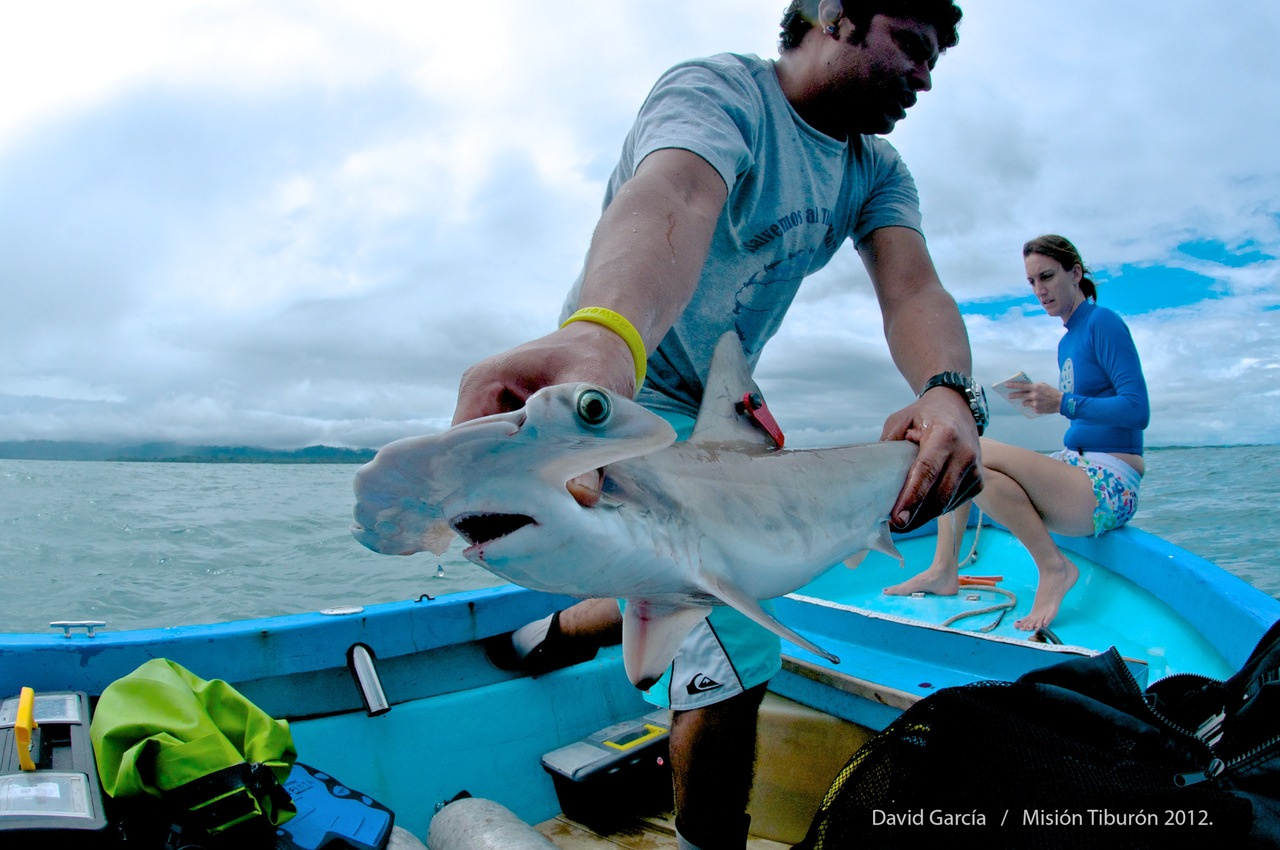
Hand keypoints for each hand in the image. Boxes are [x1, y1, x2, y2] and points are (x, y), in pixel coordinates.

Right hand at [452, 321, 632, 506]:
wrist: (608, 344)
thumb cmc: (597, 356)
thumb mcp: (593, 391)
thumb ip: (584, 438)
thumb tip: (580, 495)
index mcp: (482, 384)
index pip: (461, 443)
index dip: (479, 480)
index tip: (505, 512)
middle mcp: (478, 401)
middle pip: (472, 459)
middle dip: (496, 492)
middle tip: (522, 528)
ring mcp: (491, 416)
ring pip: (490, 465)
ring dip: (512, 488)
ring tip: (533, 521)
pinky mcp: (510, 429)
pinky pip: (509, 461)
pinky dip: (526, 480)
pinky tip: (543, 505)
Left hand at [880, 388, 982, 532]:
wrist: (958, 407)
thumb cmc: (924, 415)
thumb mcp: (900, 420)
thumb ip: (889, 445)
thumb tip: (874, 479)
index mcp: (945, 435)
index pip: (926, 471)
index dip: (911, 498)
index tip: (896, 519)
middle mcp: (965, 454)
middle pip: (938, 496)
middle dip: (914, 516)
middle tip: (891, 527)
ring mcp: (975, 470)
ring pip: (946, 505)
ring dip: (922, 516)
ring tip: (901, 521)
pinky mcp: (978, 482)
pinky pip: (953, 504)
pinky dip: (934, 510)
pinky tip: (919, 510)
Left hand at [1007, 381, 1061, 415]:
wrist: (1060, 402)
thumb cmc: (1052, 392)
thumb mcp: (1043, 386)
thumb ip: (1034, 387)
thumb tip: (1025, 388)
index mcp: (1036, 387)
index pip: (1022, 386)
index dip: (1013, 385)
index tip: (1006, 385)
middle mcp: (1034, 395)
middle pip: (1020, 395)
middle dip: (1013, 395)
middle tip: (1009, 396)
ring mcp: (1035, 403)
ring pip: (1025, 402)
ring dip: (1026, 401)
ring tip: (1033, 400)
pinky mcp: (1036, 409)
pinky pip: (1032, 407)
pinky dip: (1034, 406)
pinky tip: (1041, 405)